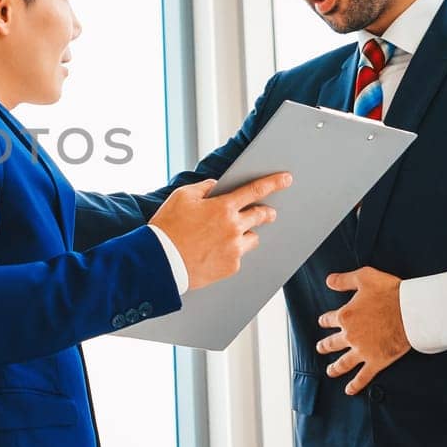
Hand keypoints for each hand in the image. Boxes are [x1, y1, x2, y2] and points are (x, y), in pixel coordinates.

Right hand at [149, 172, 289, 289]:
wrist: (160, 263)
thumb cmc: (168, 228)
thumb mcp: (181, 197)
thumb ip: (203, 188)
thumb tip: (216, 187)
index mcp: (223, 207)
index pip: (255, 190)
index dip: (273, 183)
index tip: (286, 179)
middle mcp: (234, 228)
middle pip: (261, 216)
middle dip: (266, 212)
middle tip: (267, 213)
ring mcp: (234, 249)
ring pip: (252, 238)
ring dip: (245, 234)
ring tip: (227, 237)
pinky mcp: (231, 267)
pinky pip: (238, 256)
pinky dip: (230, 252)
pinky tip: (213, 253)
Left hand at [316, 267, 410, 394]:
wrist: (412, 311)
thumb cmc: (390, 293)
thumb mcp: (364, 278)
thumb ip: (344, 280)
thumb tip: (328, 280)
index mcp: (345, 316)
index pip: (329, 319)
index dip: (325, 320)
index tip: (322, 322)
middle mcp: (350, 336)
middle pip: (332, 343)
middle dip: (325, 346)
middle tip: (320, 348)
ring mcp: (362, 351)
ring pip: (343, 363)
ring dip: (335, 368)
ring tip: (330, 371)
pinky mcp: (377, 361)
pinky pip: (363, 377)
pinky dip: (355, 385)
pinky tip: (349, 390)